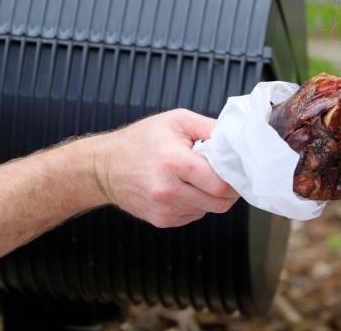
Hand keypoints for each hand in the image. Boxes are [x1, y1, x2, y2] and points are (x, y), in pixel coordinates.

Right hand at [92, 109, 238, 227]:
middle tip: (223, 174)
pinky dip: (196, 203)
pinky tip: (183, 187)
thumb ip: (210, 128)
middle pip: (219, 202)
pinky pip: (194, 215)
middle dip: (228, 190)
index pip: (220, 184)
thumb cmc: (141, 140)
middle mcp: (168, 190)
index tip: (234, 168)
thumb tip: (236, 141)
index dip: (234, 177)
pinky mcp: (162, 221)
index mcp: (174, 162)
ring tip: (197, 177)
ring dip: (211, 196)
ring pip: (208, 210)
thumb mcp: (176, 120)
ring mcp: (164, 209)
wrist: (104, 166)